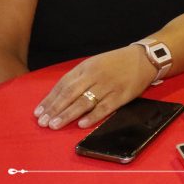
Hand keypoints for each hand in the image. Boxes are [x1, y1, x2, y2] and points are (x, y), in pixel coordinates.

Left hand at [33, 45, 156, 129]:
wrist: (144, 58)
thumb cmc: (116, 63)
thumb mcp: (95, 63)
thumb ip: (79, 77)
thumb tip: (59, 96)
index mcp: (86, 67)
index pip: (63, 84)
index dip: (50, 99)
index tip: (38, 111)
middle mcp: (95, 75)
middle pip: (70, 93)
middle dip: (55, 109)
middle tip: (43, 122)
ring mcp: (108, 85)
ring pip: (84, 102)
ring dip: (68, 114)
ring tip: (55, 125)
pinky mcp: (121, 95)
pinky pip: (105, 107)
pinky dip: (93, 117)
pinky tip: (82, 124)